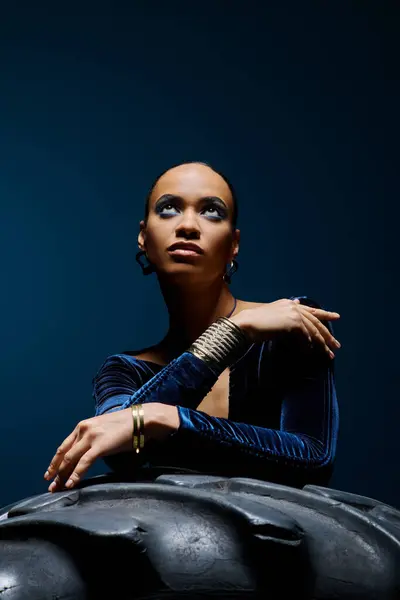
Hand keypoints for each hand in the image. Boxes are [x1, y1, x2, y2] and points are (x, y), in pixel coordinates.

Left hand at [44, 403, 178, 492]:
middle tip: (51, 485)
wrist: (141, 420)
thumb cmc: (126, 426)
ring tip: (57, 488)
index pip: (64, 446)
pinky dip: (75, 475)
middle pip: (64, 454)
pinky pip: (83, 463)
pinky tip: (71, 484)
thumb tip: (87, 453)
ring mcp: (91, 437)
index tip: (50, 473)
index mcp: (83, 426)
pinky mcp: (99, 445)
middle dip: (56, 472)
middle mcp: (83, 430)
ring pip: (70, 459)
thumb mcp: (103, 429)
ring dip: (62, 476)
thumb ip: (92, 438)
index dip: (55, 461)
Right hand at [231, 298, 340, 358]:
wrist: (246, 324)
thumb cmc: (255, 324)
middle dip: (327, 334)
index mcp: (289, 304)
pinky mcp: (293, 322)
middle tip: (336, 345)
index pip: (310, 310)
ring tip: (328, 354)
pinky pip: (305, 336)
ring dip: (321, 343)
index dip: (324, 314)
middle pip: (316, 321)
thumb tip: (297, 314)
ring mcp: (294, 313)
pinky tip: (310, 352)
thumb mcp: (273, 318)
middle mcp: (293, 306)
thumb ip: (285, 316)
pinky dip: (308, 345)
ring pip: (313, 330)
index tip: (336, 317)